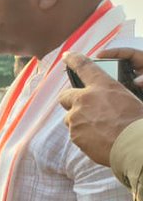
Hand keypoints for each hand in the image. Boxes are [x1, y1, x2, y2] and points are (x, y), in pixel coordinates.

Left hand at [59, 52, 142, 166]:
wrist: (133, 145)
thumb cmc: (137, 121)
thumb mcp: (128, 99)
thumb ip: (109, 96)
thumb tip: (103, 102)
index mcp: (103, 86)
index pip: (85, 66)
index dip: (74, 59)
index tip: (66, 56)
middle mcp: (85, 99)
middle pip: (65, 96)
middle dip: (71, 100)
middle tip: (82, 107)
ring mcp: (76, 117)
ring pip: (70, 118)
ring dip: (80, 121)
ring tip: (99, 128)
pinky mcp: (74, 134)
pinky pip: (75, 133)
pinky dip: (84, 136)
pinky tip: (99, 139)